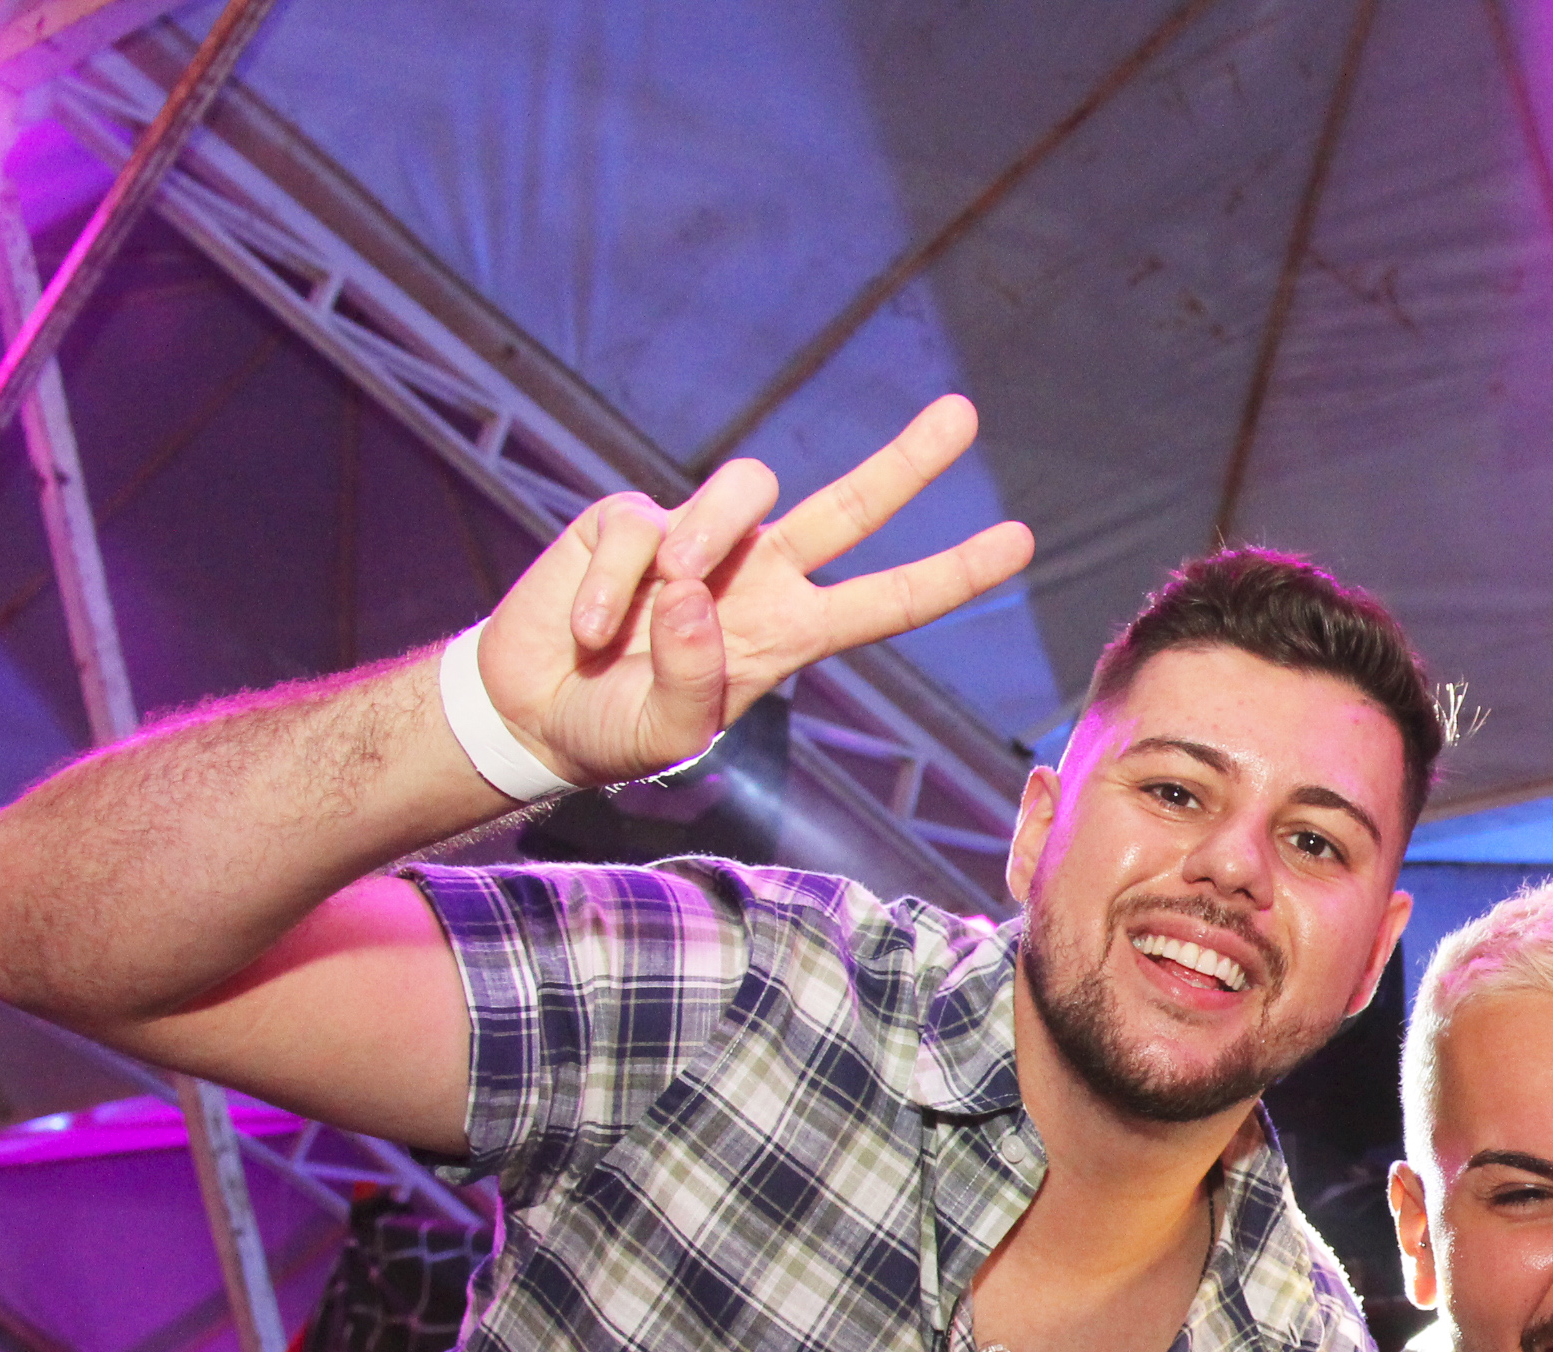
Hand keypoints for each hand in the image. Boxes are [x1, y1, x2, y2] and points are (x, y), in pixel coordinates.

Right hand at [475, 395, 1033, 783]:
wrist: (533, 712)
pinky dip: (609, 585)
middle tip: (963, 416)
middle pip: (850, 506)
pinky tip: (588, 631)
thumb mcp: (667, 734)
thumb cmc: (617, 727)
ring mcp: (698, 539)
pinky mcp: (629, 520)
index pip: (889, 600)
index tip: (1020, 543)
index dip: (953, 573)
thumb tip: (692, 594)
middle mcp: (760, 575)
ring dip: (706, 540)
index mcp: (792, 632)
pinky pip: (638, 527)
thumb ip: (691, 679)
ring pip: (743, 491)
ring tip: (658, 600)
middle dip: (907, 460)